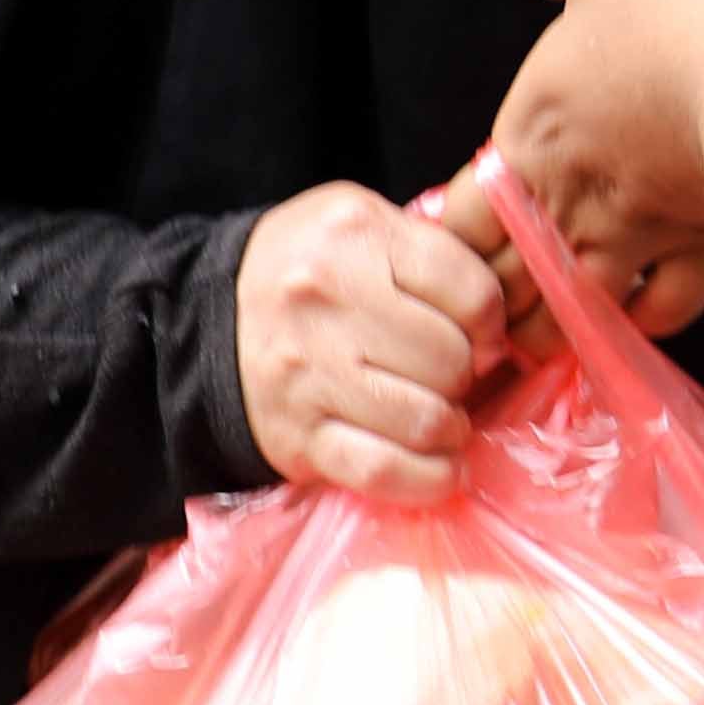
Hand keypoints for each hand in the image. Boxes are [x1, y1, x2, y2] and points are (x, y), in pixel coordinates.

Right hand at [236, 179, 510, 501]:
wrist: (201, 319)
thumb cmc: (306, 269)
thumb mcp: (360, 225)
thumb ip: (429, 251)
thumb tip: (502, 319)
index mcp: (355, 236)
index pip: (470, 291)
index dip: (492, 320)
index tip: (480, 331)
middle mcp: (326, 301)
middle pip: (452, 360)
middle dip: (465, 373)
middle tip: (449, 373)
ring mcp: (308, 374)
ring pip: (427, 419)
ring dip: (450, 427)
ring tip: (441, 416)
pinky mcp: (297, 437)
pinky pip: (386, 471)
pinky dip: (430, 479)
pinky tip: (441, 467)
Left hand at [485, 0, 703, 343]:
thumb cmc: (680, 8)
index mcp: (529, 137)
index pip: (457, 221)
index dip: (454, 240)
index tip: (467, 239)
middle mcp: (570, 203)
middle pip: (503, 285)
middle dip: (495, 298)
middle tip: (498, 302)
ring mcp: (635, 238)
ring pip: (569, 315)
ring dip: (554, 326)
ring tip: (551, 328)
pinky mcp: (700, 254)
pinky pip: (658, 313)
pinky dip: (643, 319)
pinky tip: (641, 308)